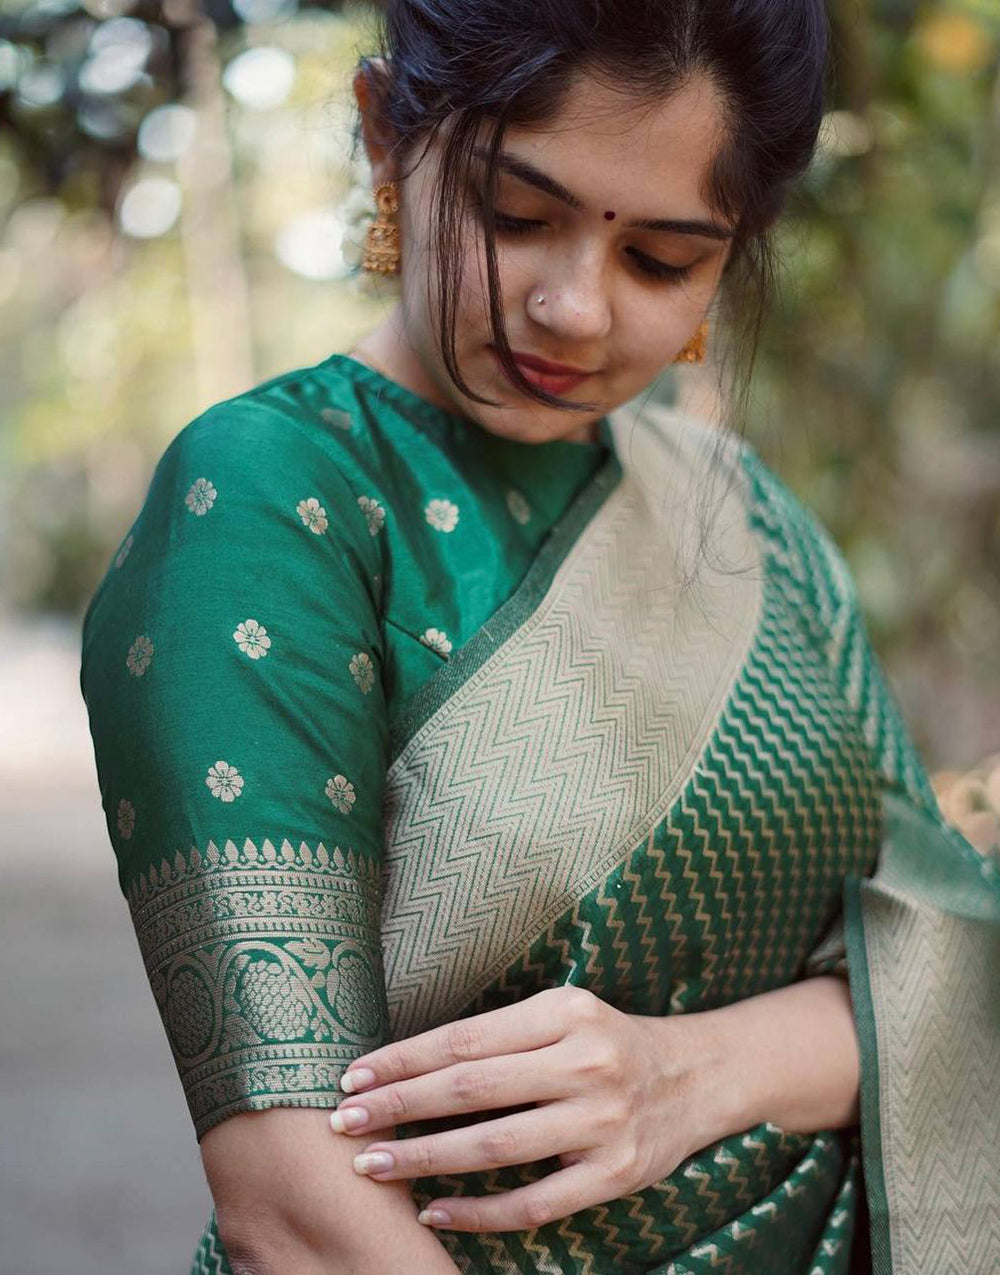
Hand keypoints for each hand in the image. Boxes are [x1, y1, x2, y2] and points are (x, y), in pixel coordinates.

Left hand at [327, 985, 726, 1233]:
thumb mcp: (564, 1012)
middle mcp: (585, 1063)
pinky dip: (478, 1213)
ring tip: (372, 1165)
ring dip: (424, 1159)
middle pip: (471, 1090)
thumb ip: (501, 1033)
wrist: (695, 1078)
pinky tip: (434, 1211)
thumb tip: (408, 1062)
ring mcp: (602, 1123)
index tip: (354, 1076)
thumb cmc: (607, 1041)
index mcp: (566, 1013)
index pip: (466, 1038)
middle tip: (344, 1122)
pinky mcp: (614, 1175)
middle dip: (399, 1107)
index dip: (404, 1059)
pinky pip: (533, 1203)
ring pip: (494, 1148)